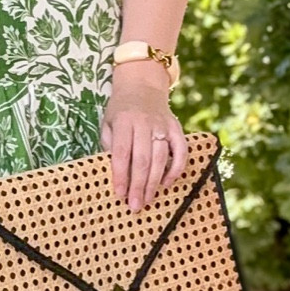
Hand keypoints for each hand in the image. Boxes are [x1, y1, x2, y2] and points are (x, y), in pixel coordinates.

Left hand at [100, 65, 186, 209]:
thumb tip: (116, 171)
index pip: (122, 153)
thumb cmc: (121, 110)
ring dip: (154, 182)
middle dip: (138, 185)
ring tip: (148, 200)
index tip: (120, 194)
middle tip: (135, 205)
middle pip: (142, 159)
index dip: (121, 175)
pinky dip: (176, 168)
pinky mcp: (177, 128)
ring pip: (161, 158)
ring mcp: (163, 125)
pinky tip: (167, 183)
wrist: (143, 85)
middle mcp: (144, 123)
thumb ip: (109, 145)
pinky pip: (181, 151)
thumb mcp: (108, 122)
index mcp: (124, 121)